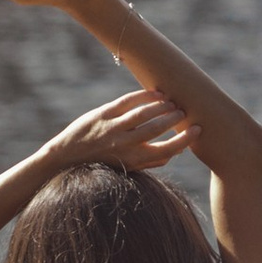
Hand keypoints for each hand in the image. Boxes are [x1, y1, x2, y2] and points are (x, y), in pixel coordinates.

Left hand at [44, 87, 196, 174]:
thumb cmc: (102, 164)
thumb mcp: (127, 168)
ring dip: (162, 105)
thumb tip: (177, 151)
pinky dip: (144, 95)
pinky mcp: (102, 115)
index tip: (197, 130)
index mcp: (133, 161)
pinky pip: (128, 101)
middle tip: (183, 112)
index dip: (185, 140)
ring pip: (144, 113)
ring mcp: (112, 129)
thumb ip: (151, 161)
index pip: (168, 151)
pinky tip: (155, 93)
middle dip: (174, 118)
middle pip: (158, 128)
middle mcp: (124, 146)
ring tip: (171, 102)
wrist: (65, 160)